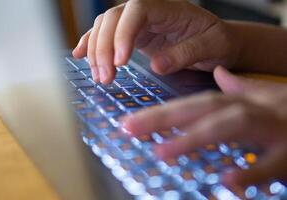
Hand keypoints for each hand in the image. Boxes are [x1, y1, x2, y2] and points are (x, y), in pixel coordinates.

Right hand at [72, 0, 240, 83]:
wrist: (217, 43)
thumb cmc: (217, 42)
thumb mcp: (211, 47)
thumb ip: (185, 53)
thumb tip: (156, 65)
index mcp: (169, 8)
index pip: (137, 10)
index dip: (123, 34)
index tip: (120, 62)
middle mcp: (149, 11)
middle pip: (114, 18)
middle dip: (104, 48)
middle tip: (106, 77)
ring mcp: (138, 23)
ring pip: (105, 26)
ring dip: (96, 51)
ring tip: (100, 77)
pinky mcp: (134, 35)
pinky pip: (107, 35)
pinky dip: (91, 44)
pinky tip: (80, 55)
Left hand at [122, 66, 286, 186]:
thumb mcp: (267, 95)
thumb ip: (241, 87)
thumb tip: (218, 76)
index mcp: (243, 101)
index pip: (195, 103)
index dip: (163, 111)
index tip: (131, 122)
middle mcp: (254, 108)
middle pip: (204, 109)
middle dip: (165, 119)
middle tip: (131, 130)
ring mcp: (276, 127)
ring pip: (231, 126)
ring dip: (196, 138)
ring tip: (163, 152)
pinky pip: (273, 164)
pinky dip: (253, 172)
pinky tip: (228, 183)